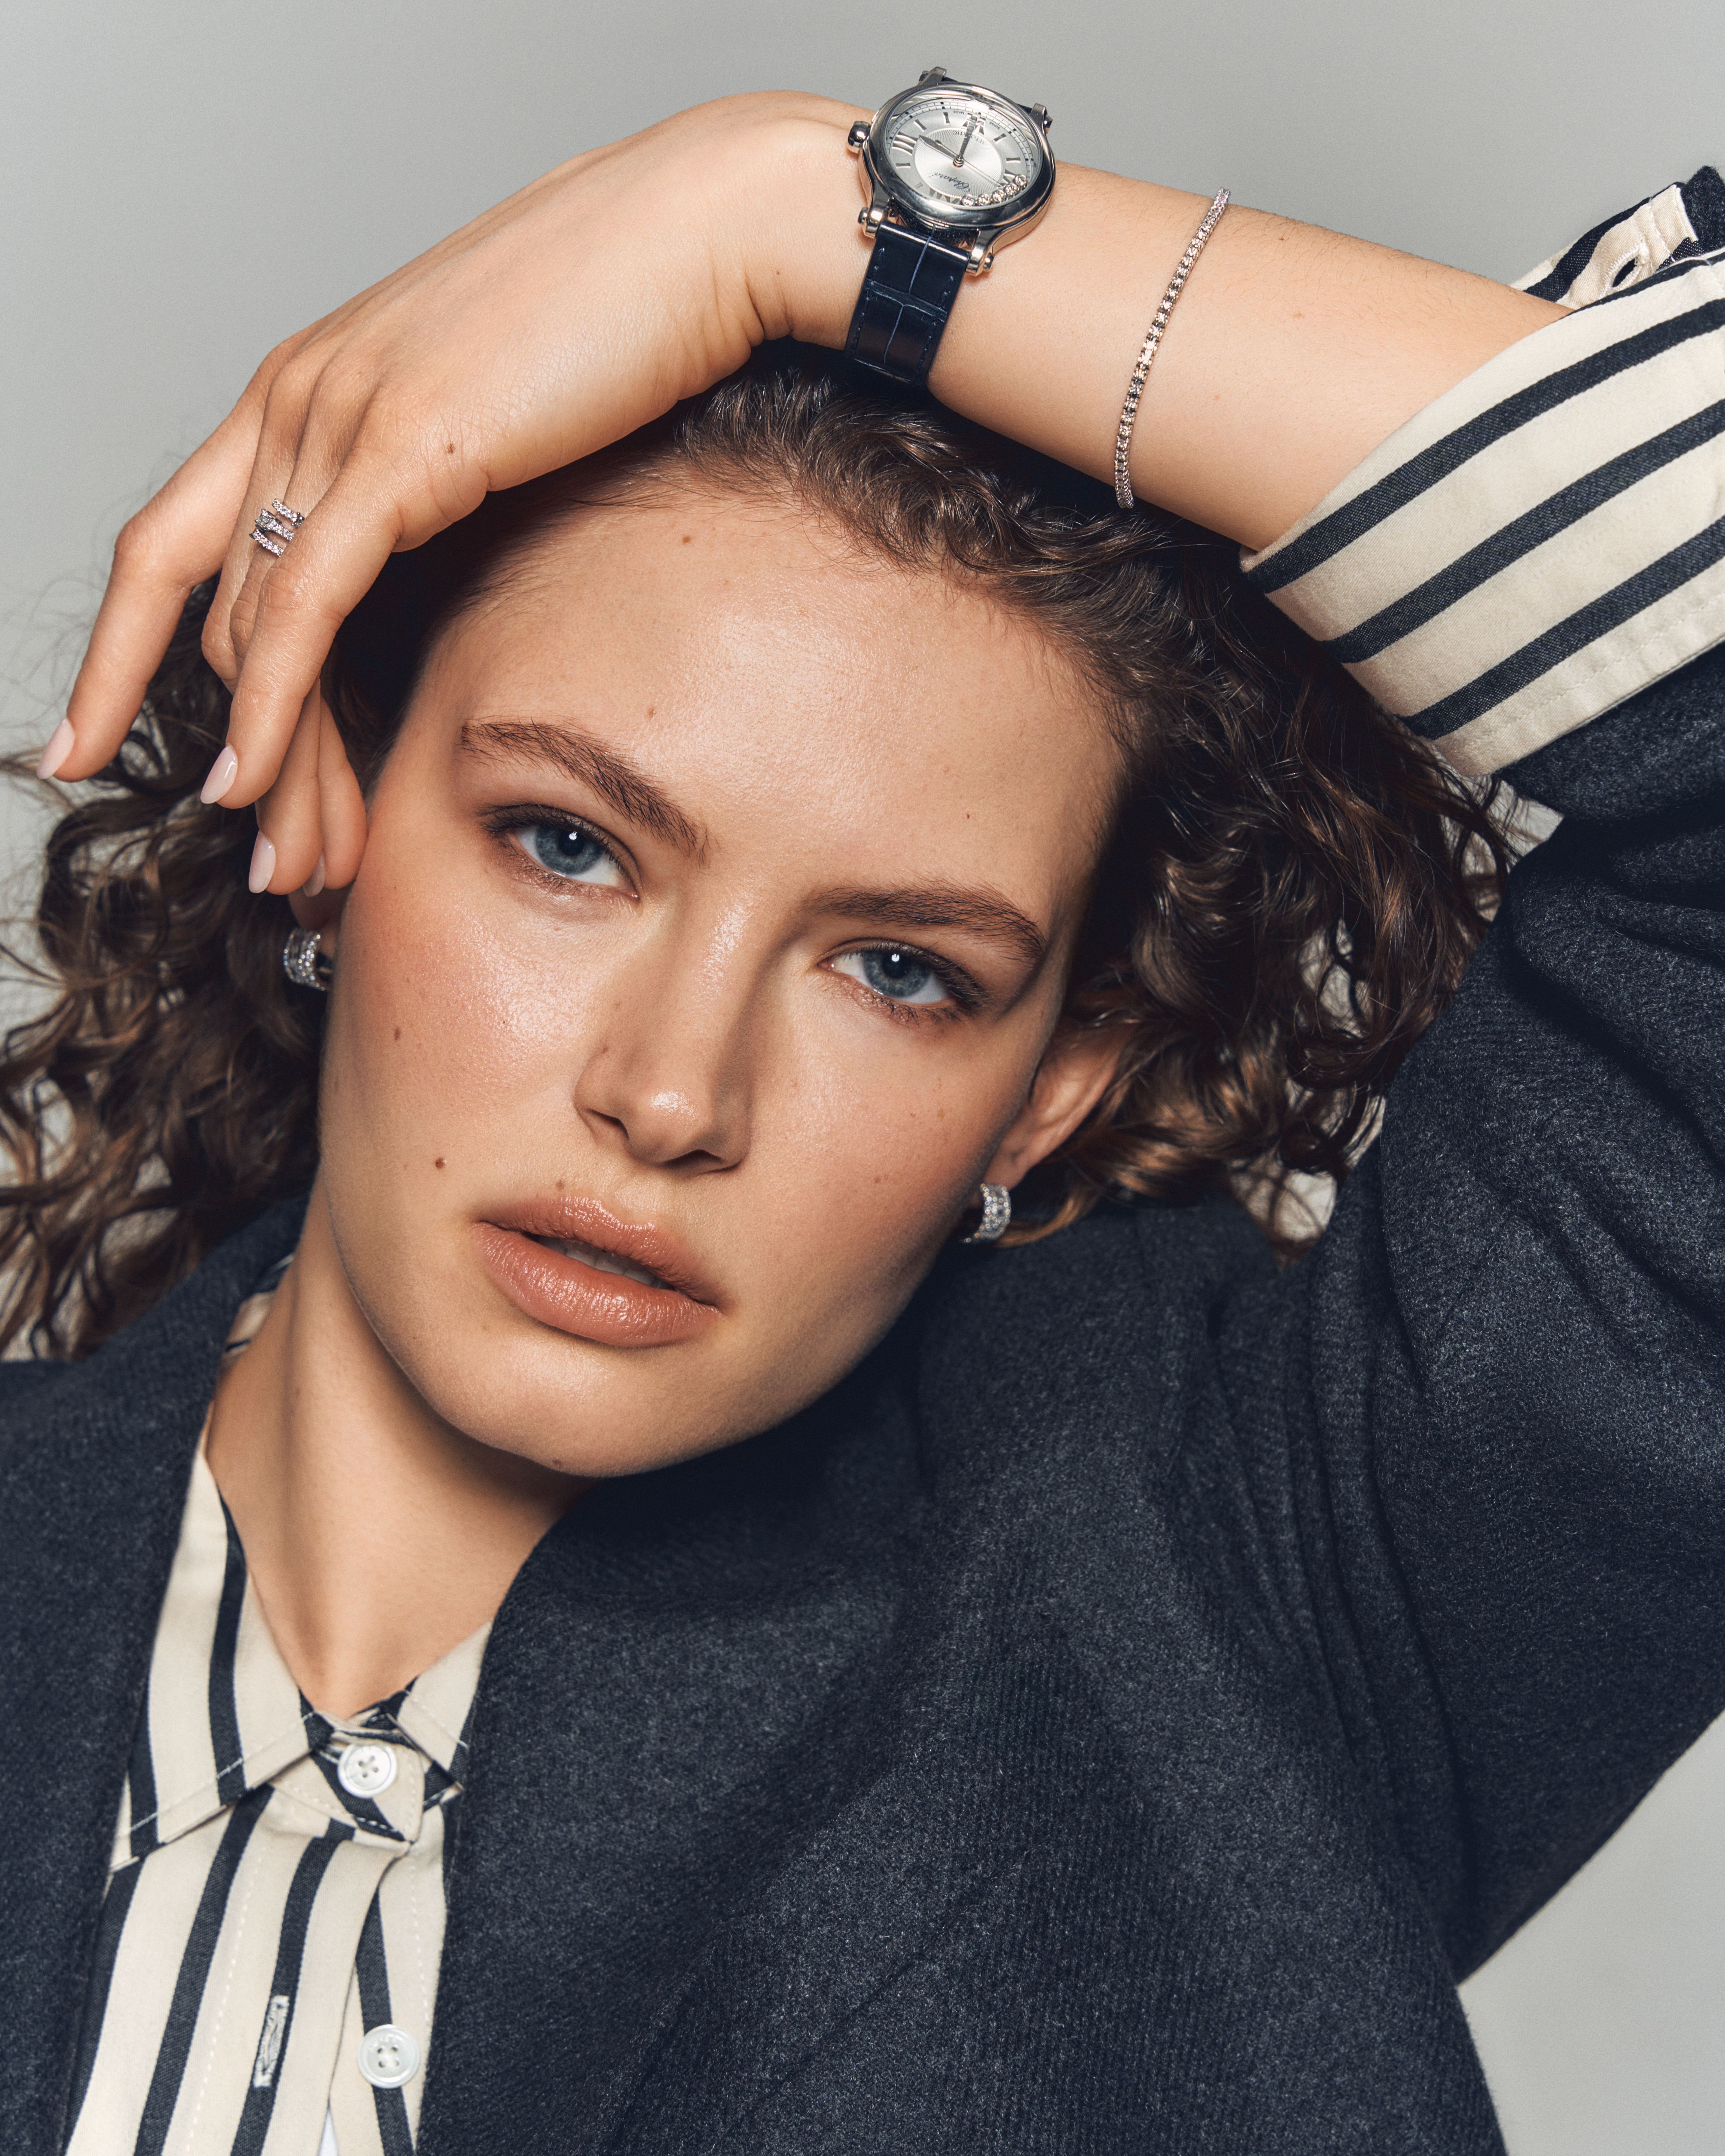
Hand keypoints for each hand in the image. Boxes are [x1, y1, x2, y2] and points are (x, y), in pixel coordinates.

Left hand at [45, 92, 864, 894]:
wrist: (698, 235)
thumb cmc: (622, 323)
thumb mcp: (494, 420)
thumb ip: (432, 490)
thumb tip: (435, 576)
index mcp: (309, 389)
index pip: (186, 549)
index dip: (131, 658)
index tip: (116, 746)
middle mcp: (297, 396)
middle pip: (212, 609)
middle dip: (232, 752)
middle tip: (267, 859)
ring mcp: (337, 414)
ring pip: (253, 624)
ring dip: (266, 760)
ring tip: (288, 863)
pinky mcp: (397, 445)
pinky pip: (304, 600)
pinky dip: (270, 699)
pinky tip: (256, 778)